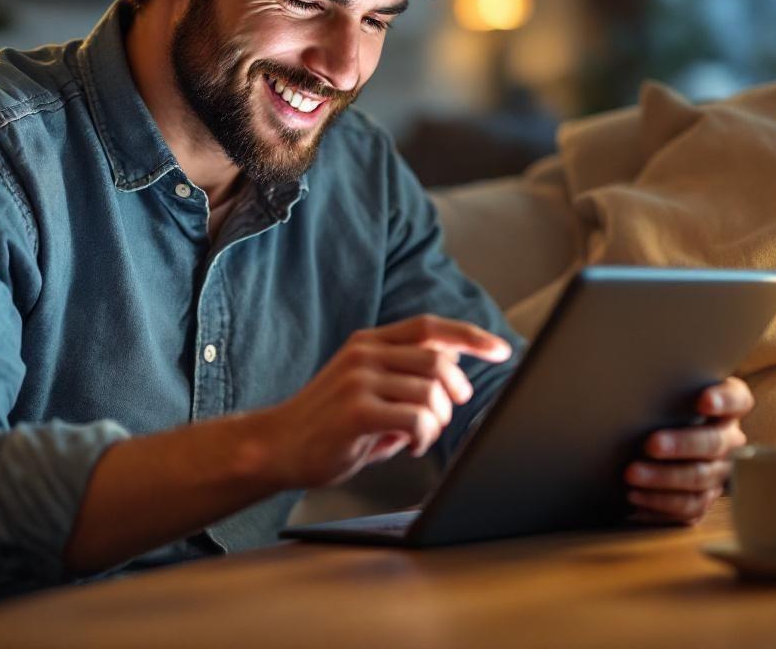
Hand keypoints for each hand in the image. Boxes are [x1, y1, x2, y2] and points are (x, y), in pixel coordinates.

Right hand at [256, 315, 512, 489]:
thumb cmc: (328, 423)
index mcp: (369, 342)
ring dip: (438, 421)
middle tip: (450, 410)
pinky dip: (425, 437)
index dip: (470, 337)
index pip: (430, 328)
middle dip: (456, 390)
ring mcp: (358, 380)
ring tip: (421, 436)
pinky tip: (411, 446)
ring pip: (431, 393)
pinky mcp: (356, 411)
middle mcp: (364, 354)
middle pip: (438, 361)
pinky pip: (416, 419)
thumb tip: (454, 367)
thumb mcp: (366, 387)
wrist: (275, 446)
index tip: (500, 350)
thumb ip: (404, 375)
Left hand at [624, 376, 752, 524]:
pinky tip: (635, 497)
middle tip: (650, 444)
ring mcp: (719, 472)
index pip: (737, 400)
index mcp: (727, 409)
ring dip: (663, 479)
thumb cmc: (662, 408)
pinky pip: (688, 507)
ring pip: (699, 480)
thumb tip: (625, 379)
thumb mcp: (668, 394)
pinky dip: (660, 504)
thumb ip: (663, 388)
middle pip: (714, 444)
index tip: (702, 400)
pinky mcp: (704, 498)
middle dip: (681, 445)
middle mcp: (729, 441)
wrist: (659, 437)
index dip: (723, 401)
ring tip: (631, 475)